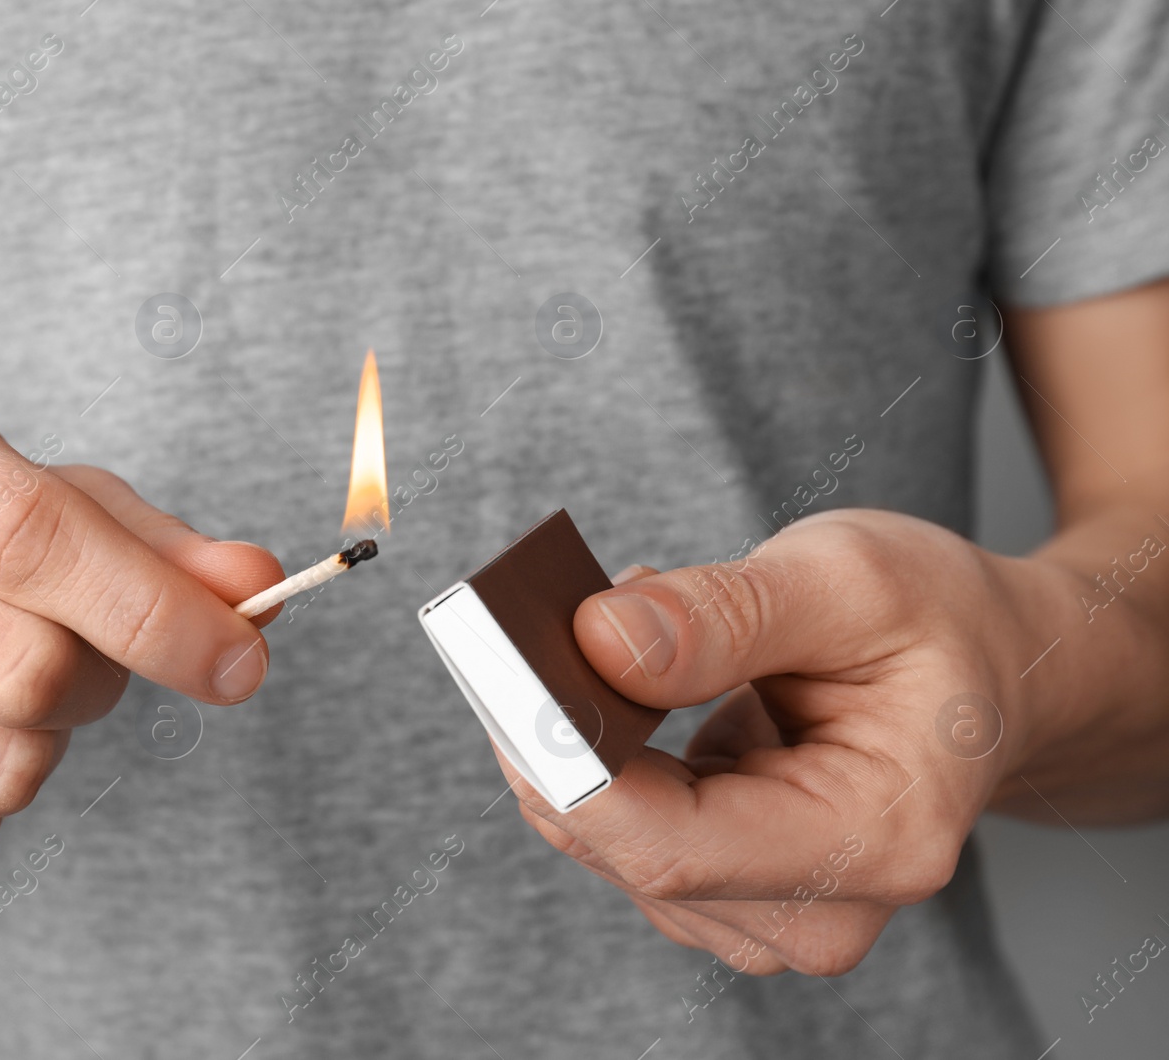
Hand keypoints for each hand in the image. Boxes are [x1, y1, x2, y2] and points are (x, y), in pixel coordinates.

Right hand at [0, 374, 280, 865]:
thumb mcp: (40, 499)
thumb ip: (157, 545)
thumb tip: (257, 588)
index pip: (33, 535)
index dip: (156, 611)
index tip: (242, 660)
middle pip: (31, 671)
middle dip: (99, 682)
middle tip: (75, 656)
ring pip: (1, 768)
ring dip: (42, 747)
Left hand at [499, 508, 1067, 975]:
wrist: (986, 671)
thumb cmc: (938, 623)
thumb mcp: (850, 579)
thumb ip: (725, 615)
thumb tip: (597, 639)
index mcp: (875, 840)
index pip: (673, 847)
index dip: (570, 770)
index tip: (507, 680)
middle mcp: (819, 910)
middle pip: (626, 847)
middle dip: (552, 737)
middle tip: (515, 626)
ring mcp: (765, 913)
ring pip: (605, 840)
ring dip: (567, 737)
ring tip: (590, 631)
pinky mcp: (721, 889)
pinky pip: (616, 827)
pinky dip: (590, 751)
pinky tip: (612, 679)